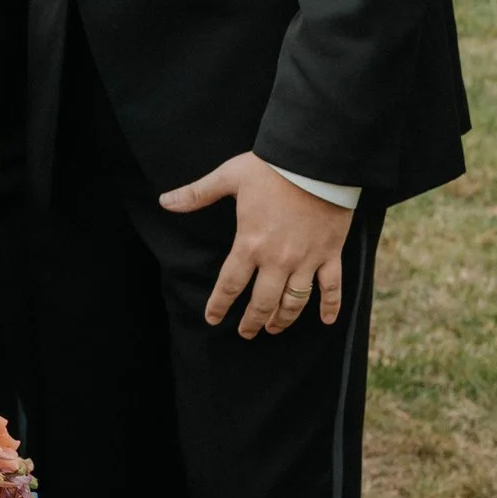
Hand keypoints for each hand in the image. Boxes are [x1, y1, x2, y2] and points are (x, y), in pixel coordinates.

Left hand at [160, 151, 351, 337]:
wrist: (315, 165)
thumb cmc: (270, 170)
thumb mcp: (228, 178)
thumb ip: (196, 194)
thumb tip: (164, 201)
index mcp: (249, 244)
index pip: (230, 284)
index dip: (219, 305)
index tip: (213, 319)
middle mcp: (277, 260)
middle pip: (262, 301)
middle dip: (252, 321)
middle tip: (246, 333)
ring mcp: (306, 260)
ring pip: (294, 301)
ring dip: (284, 319)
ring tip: (274, 328)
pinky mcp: (330, 255)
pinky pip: (332, 288)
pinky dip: (331, 307)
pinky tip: (327, 321)